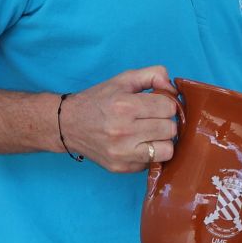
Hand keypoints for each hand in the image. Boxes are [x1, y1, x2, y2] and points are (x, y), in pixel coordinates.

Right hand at [60, 66, 179, 172]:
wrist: (67, 124)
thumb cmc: (98, 100)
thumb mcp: (123, 80)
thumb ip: (153, 75)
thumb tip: (174, 88)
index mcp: (124, 106)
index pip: (169, 108)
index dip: (166, 104)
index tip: (156, 105)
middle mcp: (123, 131)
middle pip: (170, 129)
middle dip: (165, 122)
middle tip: (152, 119)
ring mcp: (122, 153)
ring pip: (167, 150)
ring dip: (162, 140)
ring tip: (149, 133)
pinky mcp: (121, 167)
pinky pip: (152, 163)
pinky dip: (150, 154)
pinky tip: (138, 144)